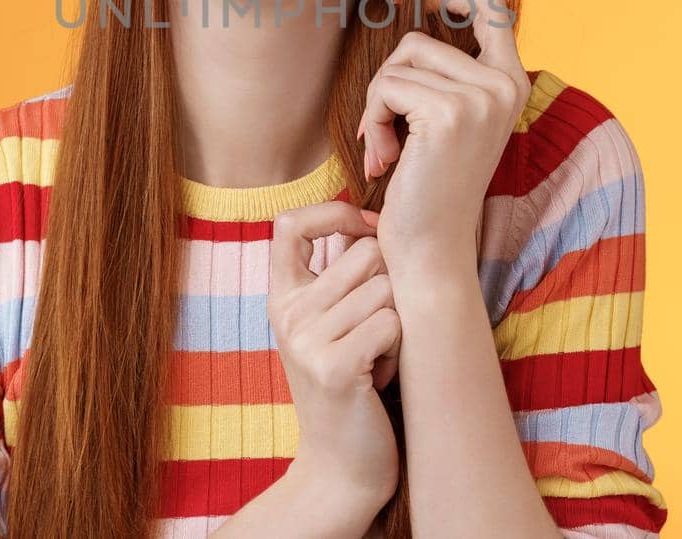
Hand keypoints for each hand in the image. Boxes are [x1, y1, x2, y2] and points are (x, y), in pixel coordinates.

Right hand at [269, 201, 402, 507]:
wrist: (341, 469)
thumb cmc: (350, 388)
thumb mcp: (328, 326)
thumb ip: (337, 276)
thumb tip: (373, 218)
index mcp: (281, 298)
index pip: (289, 223)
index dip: (334, 212)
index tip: (365, 229)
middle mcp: (286, 314)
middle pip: (365, 252)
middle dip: (390, 285)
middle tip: (377, 329)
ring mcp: (306, 341)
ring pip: (385, 289)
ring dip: (397, 322)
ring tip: (378, 356)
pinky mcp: (333, 369)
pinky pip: (392, 324)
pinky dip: (400, 349)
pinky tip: (381, 376)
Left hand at [355, 0, 531, 273]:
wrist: (431, 247)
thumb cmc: (429, 186)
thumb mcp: (449, 121)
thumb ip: (447, 75)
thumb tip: (415, 9)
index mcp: (512, 84)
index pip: (495, 10)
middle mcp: (505, 86)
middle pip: (418, 41)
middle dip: (388, 83)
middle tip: (384, 130)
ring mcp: (480, 97)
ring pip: (398, 65)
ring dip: (377, 106)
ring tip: (387, 150)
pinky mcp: (448, 113)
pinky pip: (386, 88)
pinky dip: (372, 120)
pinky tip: (383, 158)